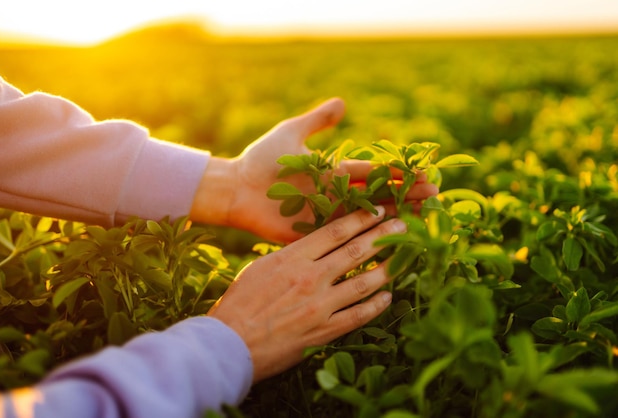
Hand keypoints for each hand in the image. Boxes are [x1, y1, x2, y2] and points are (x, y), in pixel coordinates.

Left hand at [190, 98, 437, 242]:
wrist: (236, 188)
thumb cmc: (261, 160)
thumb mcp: (291, 134)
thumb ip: (316, 121)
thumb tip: (342, 104)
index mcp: (334, 172)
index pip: (375, 172)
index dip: (399, 173)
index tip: (425, 173)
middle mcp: (336, 194)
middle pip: (379, 195)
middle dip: (407, 195)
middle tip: (435, 195)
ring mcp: (327, 215)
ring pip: (368, 217)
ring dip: (395, 216)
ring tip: (422, 217)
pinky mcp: (314, 234)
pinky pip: (345, 236)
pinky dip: (367, 238)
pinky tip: (389, 240)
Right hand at [208, 207, 405, 381]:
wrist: (229, 343)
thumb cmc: (239, 303)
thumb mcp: (261, 267)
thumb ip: (290, 255)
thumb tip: (312, 245)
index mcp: (293, 257)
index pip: (335, 231)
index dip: (360, 219)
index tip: (378, 210)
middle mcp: (311, 278)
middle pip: (355, 251)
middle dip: (383, 236)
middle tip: (403, 226)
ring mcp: (319, 306)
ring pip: (364, 282)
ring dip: (388, 268)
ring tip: (405, 258)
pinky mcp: (323, 332)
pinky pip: (358, 316)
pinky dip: (376, 306)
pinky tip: (389, 297)